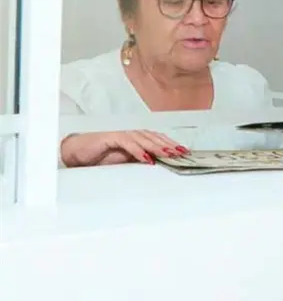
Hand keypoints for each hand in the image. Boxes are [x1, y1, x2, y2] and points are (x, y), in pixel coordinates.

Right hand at [60, 130, 188, 167]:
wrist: (79, 152)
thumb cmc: (103, 156)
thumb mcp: (126, 161)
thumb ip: (141, 160)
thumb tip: (160, 165)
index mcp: (138, 139)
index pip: (159, 139)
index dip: (172, 144)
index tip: (185, 152)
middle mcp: (133, 135)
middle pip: (155, 138)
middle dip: (170, 145)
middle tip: (182, 153)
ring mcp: (123, 135)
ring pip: (144, 139)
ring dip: (158, 146)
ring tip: (169, 154)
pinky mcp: (111, 138)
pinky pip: (128, 143)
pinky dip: (138, 151)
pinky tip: (147, 158)